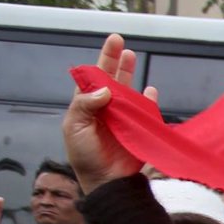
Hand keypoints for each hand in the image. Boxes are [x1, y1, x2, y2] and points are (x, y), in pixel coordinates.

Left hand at [62, 34, 159, 193]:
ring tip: (131, 56)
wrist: (106, 181)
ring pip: (128, 90)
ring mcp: (123, 118)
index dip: (101, 60)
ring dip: (129, 73)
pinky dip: (149, 100)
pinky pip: (146, 111)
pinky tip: (149, 90)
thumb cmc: (85, 156)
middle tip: (119, 41)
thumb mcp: (74, 127)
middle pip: (111, 78)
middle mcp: (105, 109)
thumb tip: (106, 89)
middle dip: (115, 60)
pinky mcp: (138, 129)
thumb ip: (85, 105)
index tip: (110, 43)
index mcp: (87, 106)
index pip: (93, 78)